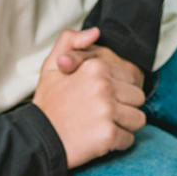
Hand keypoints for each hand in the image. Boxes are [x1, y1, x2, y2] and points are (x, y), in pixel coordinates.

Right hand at [33, 26, 146, 168]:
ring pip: (139, 119)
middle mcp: (104, 86)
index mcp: (95, 67)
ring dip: (125, 125)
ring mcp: (107, 111)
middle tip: (102, 114)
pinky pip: (129, 139)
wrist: (37, 139)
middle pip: (138, 98)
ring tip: (103, 126)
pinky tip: (100, 140)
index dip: (118, 91)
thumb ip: (70, 41)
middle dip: (125, 107)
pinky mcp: (109, 135)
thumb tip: (96, 32)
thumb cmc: (48, 104)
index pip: (130, 79)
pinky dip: (118, 142)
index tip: (99, 99)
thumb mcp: (52, 66)